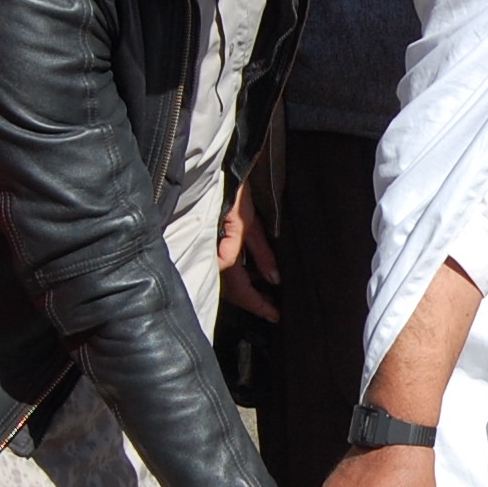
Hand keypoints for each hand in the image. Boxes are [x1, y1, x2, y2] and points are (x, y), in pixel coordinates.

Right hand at [218, 180, 279, 321]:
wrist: (218, 169)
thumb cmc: (233, 191)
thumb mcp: (249, 222)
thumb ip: (261, 253)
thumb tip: (273, 280)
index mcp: (224, 254)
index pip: (241, 291)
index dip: (259, 306)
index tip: (276, 317)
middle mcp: (215, 256)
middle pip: (234, 290)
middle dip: (255, 302)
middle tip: (275, 309)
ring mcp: (212, 250)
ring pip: (229, 281)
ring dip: (249, 288)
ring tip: (270, 293)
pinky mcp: (213, 242)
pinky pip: (225, 266)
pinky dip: (242, 272)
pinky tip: (256, 273)